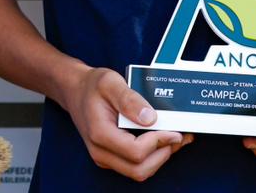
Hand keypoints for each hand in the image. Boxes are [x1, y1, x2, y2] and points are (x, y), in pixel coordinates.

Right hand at [62, 66, 192, 181]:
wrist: (76, 91)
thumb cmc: (92, 86)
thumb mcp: (110, 82)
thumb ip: (129, 98)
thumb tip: (150, 117)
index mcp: (100, 134)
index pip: (136, 152)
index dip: (159, 142)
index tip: (174, 129)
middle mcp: (101, 151)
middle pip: (139, 169)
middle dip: (164, 154)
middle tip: (180, 135)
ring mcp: (106, 157)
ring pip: (139, 171)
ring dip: (161, 157)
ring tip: (176, 138)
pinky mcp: (112, 157)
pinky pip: (136, 165)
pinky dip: (153, 156)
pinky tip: (164, 140)